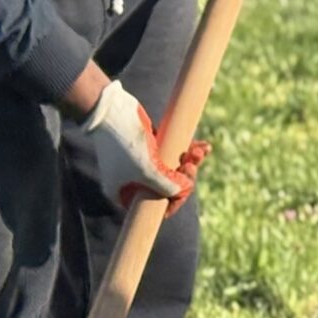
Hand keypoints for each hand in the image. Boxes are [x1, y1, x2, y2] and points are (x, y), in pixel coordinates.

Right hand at [78, 78, 208, 211]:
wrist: (112, 110)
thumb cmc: (124, 143)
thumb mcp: (146, 170)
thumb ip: (166, 185)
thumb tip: (183, 190)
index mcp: (125, 193)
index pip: (154, 207)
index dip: (175, 200)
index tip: (186, 188)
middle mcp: (133, 180)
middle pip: (168, 187)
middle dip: (185, 177)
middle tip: (192, 164)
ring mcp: (143, 163)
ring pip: (173, 169)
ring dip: (191, 162)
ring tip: (199, 151)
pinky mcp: (152, 146)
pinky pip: (174, 153)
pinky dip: (189, 150)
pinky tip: (204, 146)